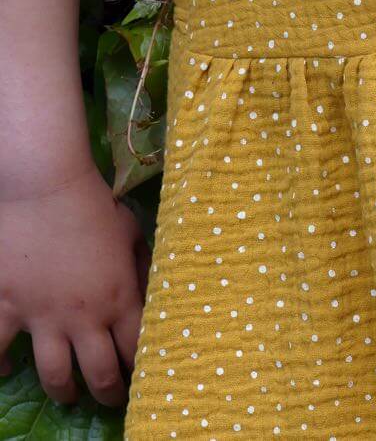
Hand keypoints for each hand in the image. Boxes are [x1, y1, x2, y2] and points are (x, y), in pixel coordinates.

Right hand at [0, 163, 151, 405]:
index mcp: (119, 296)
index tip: (142, 374)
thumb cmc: (93, 203)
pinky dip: (1, 364)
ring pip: (55, 375)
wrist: (45, 186)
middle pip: (100, 374)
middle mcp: (84, 316)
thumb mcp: (130, 231)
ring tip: (67, 393)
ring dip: (64, 389)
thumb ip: (140, 264)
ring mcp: (42, 316)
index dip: (141, 365)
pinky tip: (8, 368)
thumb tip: (149, 287)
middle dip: (110, 392)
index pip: (136, 347)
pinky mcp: (6, 305)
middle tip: (111, 399)